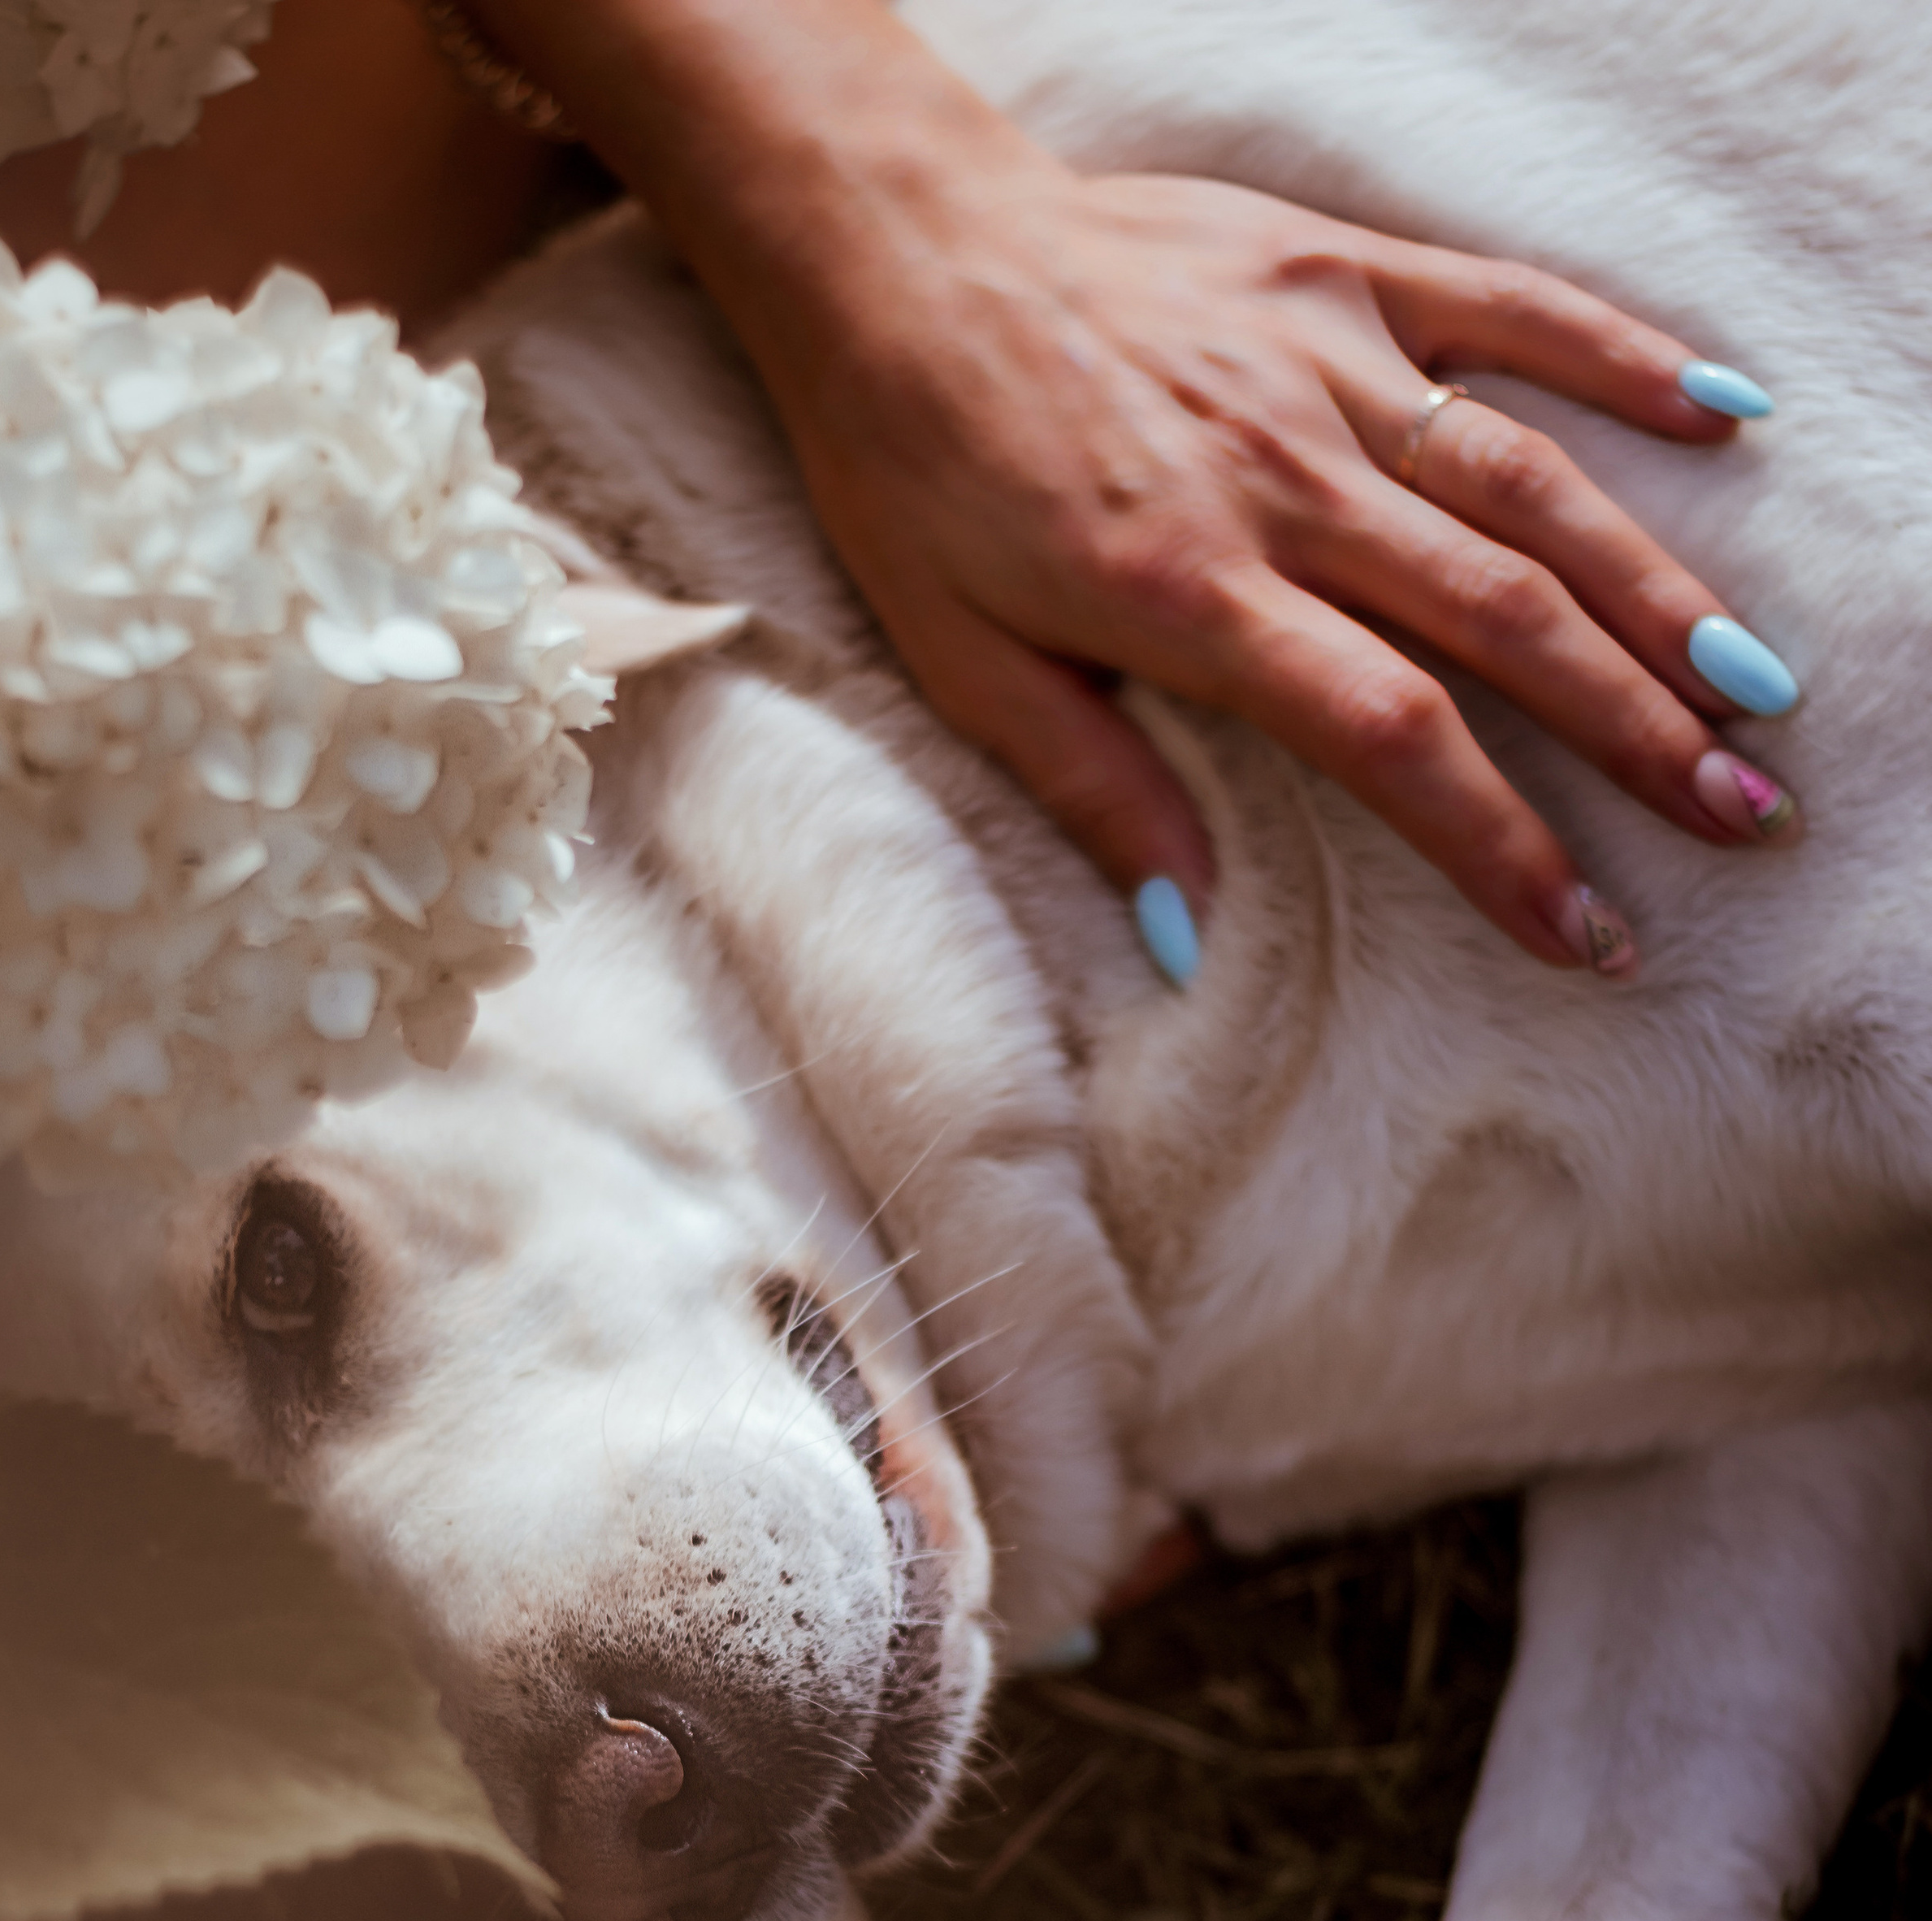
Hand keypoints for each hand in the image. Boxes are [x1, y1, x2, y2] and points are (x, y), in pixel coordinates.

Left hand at [508, 0, 1801, 974]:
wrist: (893, 253)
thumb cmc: (917, 470)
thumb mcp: (967, 663)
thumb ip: (1096, 795)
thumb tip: (1187, 942)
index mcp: (1194, 594)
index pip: (1395, 741)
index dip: (1505, 846)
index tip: (1587, 932)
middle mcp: (1285, 481)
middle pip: (1503, 624)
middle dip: (1636, 735)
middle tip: (1740, 820)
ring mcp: (1326, 365)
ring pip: (1532, 486)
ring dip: (1657, 591)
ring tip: (1752, 690)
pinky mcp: (1338, 272)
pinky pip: (1506, 310)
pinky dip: (1620, 355)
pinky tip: (1722, 416)